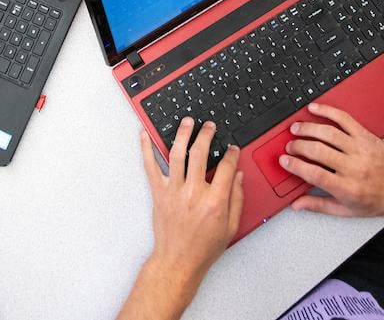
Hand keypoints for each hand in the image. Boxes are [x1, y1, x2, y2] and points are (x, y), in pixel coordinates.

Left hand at [141, 119, 243, 290]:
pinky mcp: (158, 193)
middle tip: (209, 126)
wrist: (178, 261)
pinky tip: (146, 135)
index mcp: (214, 201)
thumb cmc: (203, 248)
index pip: (226, 167)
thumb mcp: (231, 226)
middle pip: (200, 153)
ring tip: (186, 122)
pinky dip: (146, 149)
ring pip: (176, 154)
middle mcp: (193, 193)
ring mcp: (173, 191)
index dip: (231, 154)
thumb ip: (237, 199)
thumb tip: (237, 176)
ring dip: (181, 134)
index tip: (232, 148)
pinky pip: (150, 166)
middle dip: (206, 134)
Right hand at [280, 104, 383, 222]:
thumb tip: (297, 204)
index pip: (314, 174)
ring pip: (328, 133)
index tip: (284, 160)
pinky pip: (345, 119)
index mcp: (347, 188)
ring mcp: (361, 149)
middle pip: (317, 150)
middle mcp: (355, 167)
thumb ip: (318, 205)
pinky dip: (328, 111)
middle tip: (289, 146)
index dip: (295, 165)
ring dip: (308, 128)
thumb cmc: (376, 201)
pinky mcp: (367, 137)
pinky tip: (315, 109)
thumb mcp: (346, 210)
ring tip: (296, 129)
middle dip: (297, 146)